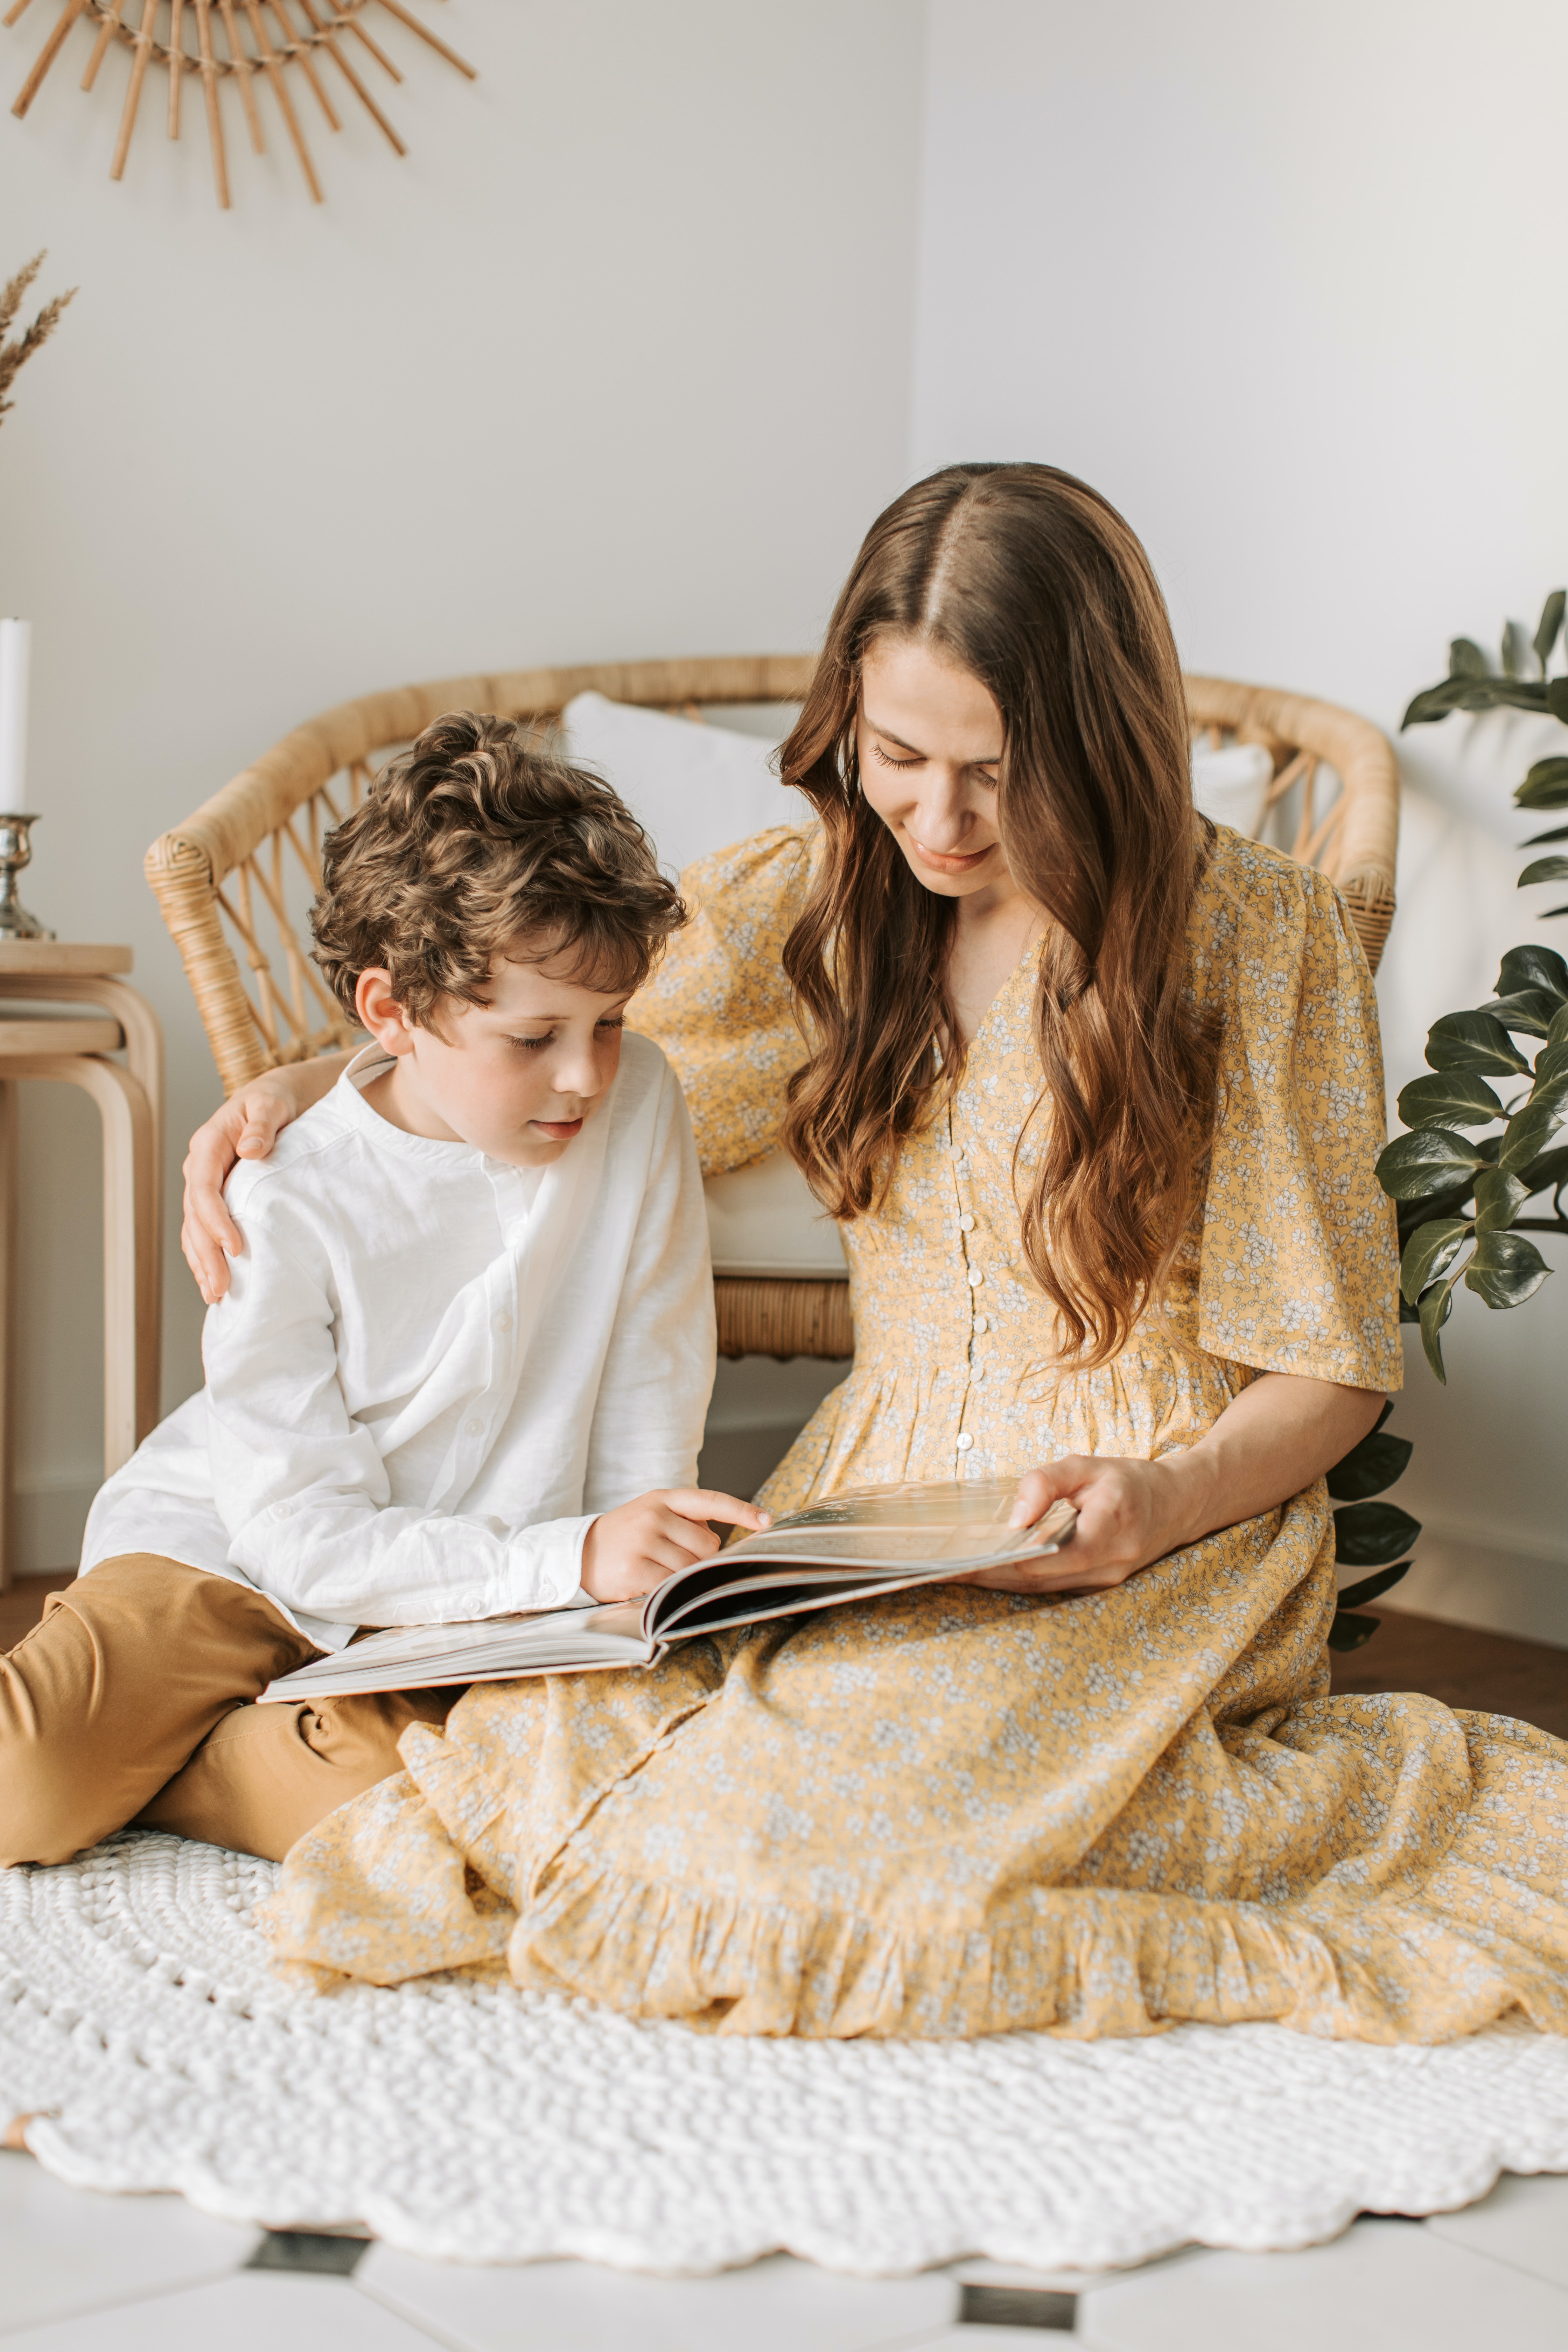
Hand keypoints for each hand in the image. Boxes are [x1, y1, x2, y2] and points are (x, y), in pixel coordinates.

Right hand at [181, 1076, 299, 1304]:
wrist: (273, 1099)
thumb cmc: (274, 1101)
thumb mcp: (271, 1104)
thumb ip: (262, 1124)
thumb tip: (250, 1149)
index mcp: (208, 1144)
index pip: (204, 1188)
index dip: (215, 1220)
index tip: (235, 1247)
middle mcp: (200, 1167)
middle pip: (195, 1216)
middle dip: (205, 1254)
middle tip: (221, 1288)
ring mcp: (204, 1184)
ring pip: (194, 1229)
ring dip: (202, 1262)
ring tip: (215, 1295)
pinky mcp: (215, 1197)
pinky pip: (203, 1230)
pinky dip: (205, 1256)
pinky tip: (213, 1282)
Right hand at [579, 1487, 771, 1603]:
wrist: (578, 1555)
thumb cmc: (625, 1537)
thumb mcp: (653, 1515)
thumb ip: (687, 1522)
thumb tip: (726, 1542)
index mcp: (663, 1499)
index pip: (711, 1501)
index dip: (741, 1511)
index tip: (766, 1521)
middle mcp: (654, 1516)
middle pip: (707, 1545)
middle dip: (701, 1559)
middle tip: (676, 1561)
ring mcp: (643, 1542)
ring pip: (691, 1568)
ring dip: (684, 1577)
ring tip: (658, 1571)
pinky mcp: (635, 1571)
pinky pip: (671, 1585)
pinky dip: (668, 1590)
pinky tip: (651, 1584)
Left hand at [964, 1454, 1182, 1594]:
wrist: (1179, 1504)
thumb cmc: (1129, 1481)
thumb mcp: (1086, 1466)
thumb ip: (1045, 1484)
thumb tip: (1012, 1519)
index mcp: (1105, 1531)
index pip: (1040, 1559)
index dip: (996, 1562)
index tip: (958, 1560)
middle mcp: (1107, 1566)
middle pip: (1035, 1581)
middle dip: (988, 1576)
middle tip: (943, 1569)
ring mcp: (1105, 1582)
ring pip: (1042, 1589)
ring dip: (1000, 1581)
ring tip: (958, 1571)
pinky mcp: (1100, 1585)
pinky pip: (1054, 1587)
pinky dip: (1022, 1580)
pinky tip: (994, 1570)